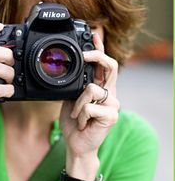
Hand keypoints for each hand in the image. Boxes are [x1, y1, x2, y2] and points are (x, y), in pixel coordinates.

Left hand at [60, 33, 119, 164]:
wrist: (77, 145)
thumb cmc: (75, 124)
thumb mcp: (71, 100)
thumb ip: (75, 85)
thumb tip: (67, 67)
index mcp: (101, 87)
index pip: (105, 63)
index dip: (101, 48)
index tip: (95, 34)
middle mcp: (110, 93)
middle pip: (111, 65)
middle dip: (96, 56)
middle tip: (84, 54)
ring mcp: (113, 104)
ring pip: (91, 89)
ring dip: (77, 104)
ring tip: (78, 116)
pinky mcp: (111, 115)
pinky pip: (90, 106)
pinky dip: (81, 115)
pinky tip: (83, 124)